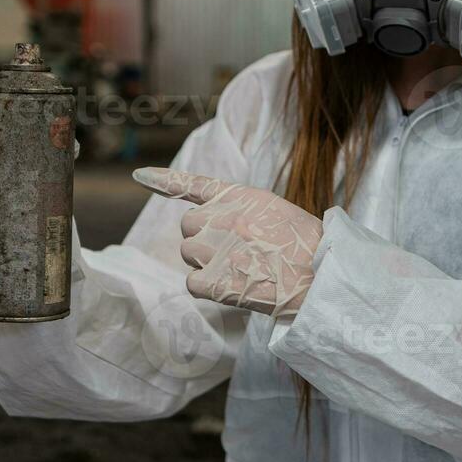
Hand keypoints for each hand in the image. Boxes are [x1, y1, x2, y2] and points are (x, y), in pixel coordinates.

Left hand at [133, 168, 322, 317]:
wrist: (322, 279)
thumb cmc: (308, 249)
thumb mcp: (278, 213)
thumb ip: (244, 213)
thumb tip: (222, 228)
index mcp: (242, 197)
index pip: (194, 184)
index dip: (164, 180)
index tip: (138, 174)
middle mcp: (224, 217)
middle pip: (188, 226)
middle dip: (203, 239)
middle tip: (236, 253)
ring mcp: (217, 248)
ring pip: (189, 254)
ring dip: (207, 263)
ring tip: (243, 269)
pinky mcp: (215, 280)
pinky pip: (192, 282)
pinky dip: (207, 287)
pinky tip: (233, 287)